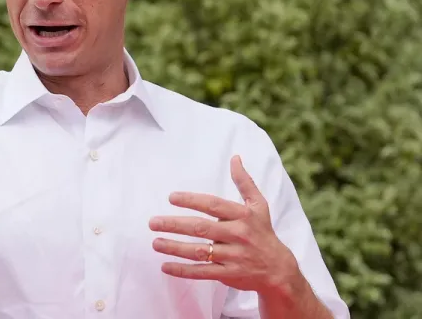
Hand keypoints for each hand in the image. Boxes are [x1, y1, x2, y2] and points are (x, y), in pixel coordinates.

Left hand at [148, 155, 298, 293]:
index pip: (213, 205)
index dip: (192, 200)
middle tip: (153, 222)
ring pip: (199, 251)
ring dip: (175, 248)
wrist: (279, 270)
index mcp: (242, 215)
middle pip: (201, 228)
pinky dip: (183, 271)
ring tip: (155, 243)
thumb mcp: (259, 205)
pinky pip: (202, 272)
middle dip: (175, 225)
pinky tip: (165, 266)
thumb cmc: (263, 232)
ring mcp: (232, 256)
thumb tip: (235, 157)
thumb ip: (244, 182)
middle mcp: (237, 235)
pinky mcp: (228, 274)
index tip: (171, 197)